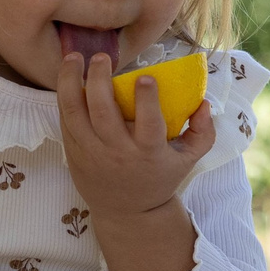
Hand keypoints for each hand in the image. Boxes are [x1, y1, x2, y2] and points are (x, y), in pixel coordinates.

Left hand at [56, 51, 213, 221]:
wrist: (128, 213)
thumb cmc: (159, 178)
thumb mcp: (188, 160)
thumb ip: (203, 132)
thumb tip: (204, 102)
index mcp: (148, 153)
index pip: (148, 125)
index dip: (147, 100)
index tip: (145, 77)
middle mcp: (117, 153)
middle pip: (103, 113)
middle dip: (99, 80)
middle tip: (102, 57)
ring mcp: (91, 153)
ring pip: (75, 113)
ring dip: (71, 81)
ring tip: (73, 57)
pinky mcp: (73, 154)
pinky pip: (65, 121)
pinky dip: (65, 96)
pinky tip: (69, 76)